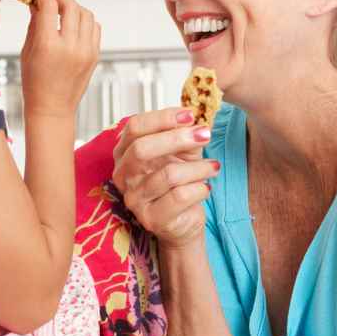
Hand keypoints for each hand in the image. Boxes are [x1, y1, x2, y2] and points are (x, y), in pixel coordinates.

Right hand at [19, 0, 100, 119]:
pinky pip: (94, 28)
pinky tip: (74, 24)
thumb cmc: (35, 84)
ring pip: (85, 14)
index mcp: (48, 45)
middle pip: (70, 5)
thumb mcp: (28, 51)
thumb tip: (37, 3)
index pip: (49, 5)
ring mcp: (86, 51)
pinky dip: (84, 20)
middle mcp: (70, 46)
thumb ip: (35, 24)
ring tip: (62, 10)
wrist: (52, 108)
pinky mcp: (94, 56)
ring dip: (73, 6)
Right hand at [112, 107, 218, 247]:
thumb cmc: (179, 184)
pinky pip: (179, 197)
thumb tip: (192, 119)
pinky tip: (205, 188)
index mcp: (124, 153)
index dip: (162, 118)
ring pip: (168, 175)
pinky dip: (199, 189)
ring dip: (198, 168)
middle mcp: (123, 176)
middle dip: (177, 139)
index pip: (134, 127)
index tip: (189, 115)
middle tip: (204, 134)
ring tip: (213, 167)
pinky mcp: (151, 219)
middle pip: (141, 149)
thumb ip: (183, 135)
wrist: (184, 220)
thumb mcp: (181, 153)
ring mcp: (134, 199)